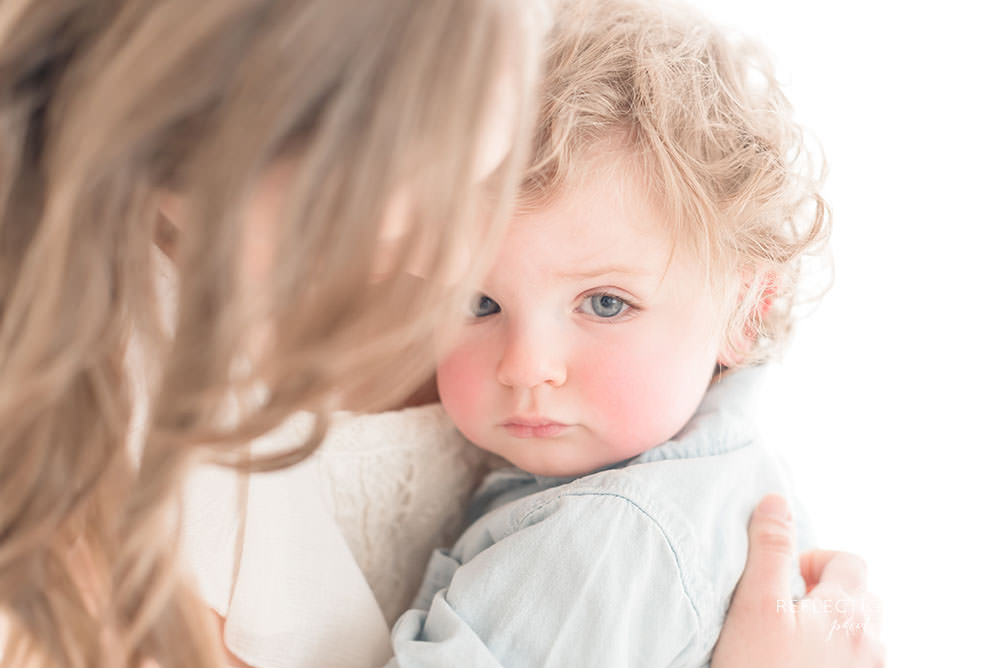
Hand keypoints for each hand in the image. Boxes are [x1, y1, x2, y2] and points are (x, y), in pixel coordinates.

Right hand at [712, 495, 884, 667]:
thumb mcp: (755, 605)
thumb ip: (769, 550)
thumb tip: (776, 501)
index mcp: (847, 612)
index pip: (850, 560)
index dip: (813, 560)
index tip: (783, 581)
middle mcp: (870, 643)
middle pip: (863, 595)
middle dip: (828, 591)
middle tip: (786, 608)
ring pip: (864, 632)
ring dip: (835, 624)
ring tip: (793, 638)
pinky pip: (858, 661)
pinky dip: (837, 653)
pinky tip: (801, 664)